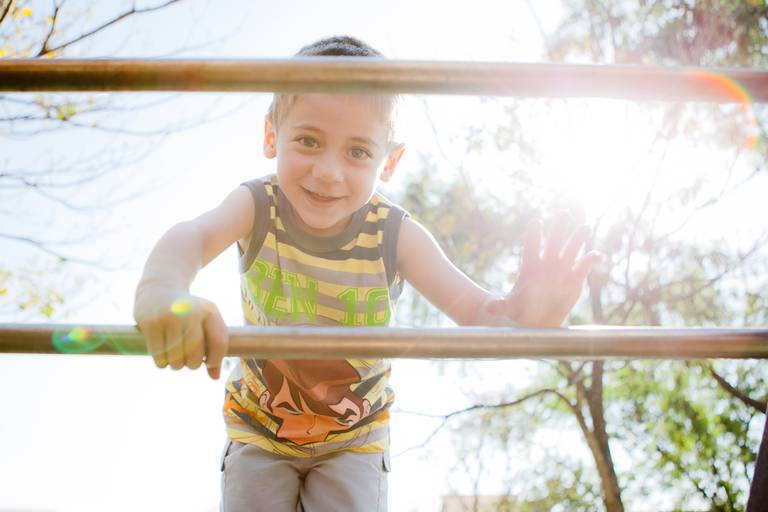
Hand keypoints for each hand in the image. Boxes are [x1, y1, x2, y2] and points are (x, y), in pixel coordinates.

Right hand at [134, 286, 227, 378]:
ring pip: (176, 359)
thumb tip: (215, 377)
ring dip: (175, 365)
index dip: (216, 360)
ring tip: (174, 357)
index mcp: (209, 311)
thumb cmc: (187, 312)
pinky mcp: (150, 323)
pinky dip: (161, 362)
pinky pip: (158, 356)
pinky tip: (162, 354)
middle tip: (187, 361)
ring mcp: (169, 317)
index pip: (219, 342)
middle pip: (196, 355)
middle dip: (192, 365)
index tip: (209, 364)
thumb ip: (213, 347)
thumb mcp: (204, 321)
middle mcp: (191, 312)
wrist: (158, 289)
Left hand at [485, 211, 601, 327]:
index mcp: (530, 265)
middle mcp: (547, 262)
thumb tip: (488, 308)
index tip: (536, 222)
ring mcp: (562, 268)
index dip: (534, 234)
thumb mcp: (509, 308)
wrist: (538, 320)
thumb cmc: (521, 311)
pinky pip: (585, 264)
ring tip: (585, 227)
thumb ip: (500, 305)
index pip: (531, 245)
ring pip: (571, 248)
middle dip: (558, 226)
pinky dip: (592, 258)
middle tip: (564, 212)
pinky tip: (598, 256)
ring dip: (578, 237)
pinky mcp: (575, 277)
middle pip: (553, 240)